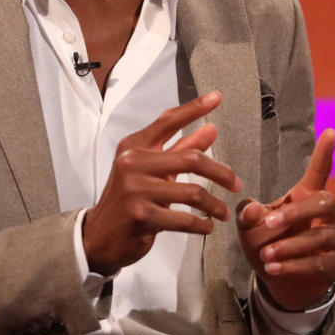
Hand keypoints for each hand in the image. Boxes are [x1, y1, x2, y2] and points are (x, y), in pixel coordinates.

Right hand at [82, 91, 241, 275]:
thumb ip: (179, 149)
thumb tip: (209, 130)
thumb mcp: (150, 170)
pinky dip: (202, 225)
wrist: (99, 236)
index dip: (194, 108)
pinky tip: (207, 226)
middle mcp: (133, 163)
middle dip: (220, 173)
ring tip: (221, 212)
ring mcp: (136, 190)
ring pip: (192, 192)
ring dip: (214, 205)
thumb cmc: (127, 201)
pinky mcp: (142, 216)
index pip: (168, 120)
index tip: (216, 98)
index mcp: (134, 147)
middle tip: (235, 183)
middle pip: (191, 159)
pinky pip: (185, 219)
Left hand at [236, 129, 334, 310]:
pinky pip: (319, 263)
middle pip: (325, 202)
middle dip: (296, 213)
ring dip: (289, 247)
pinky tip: (273, 269)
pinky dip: (294, 267)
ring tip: (265, 256)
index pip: (320, 170)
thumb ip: (247, 215)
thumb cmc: (268, 243)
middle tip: (268, 223)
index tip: (331, 132)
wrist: (283, 281)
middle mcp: (329, 213)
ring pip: (319, 237)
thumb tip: (249, 208)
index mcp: (308, 195)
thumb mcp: (250, 227)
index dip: (325, 153)